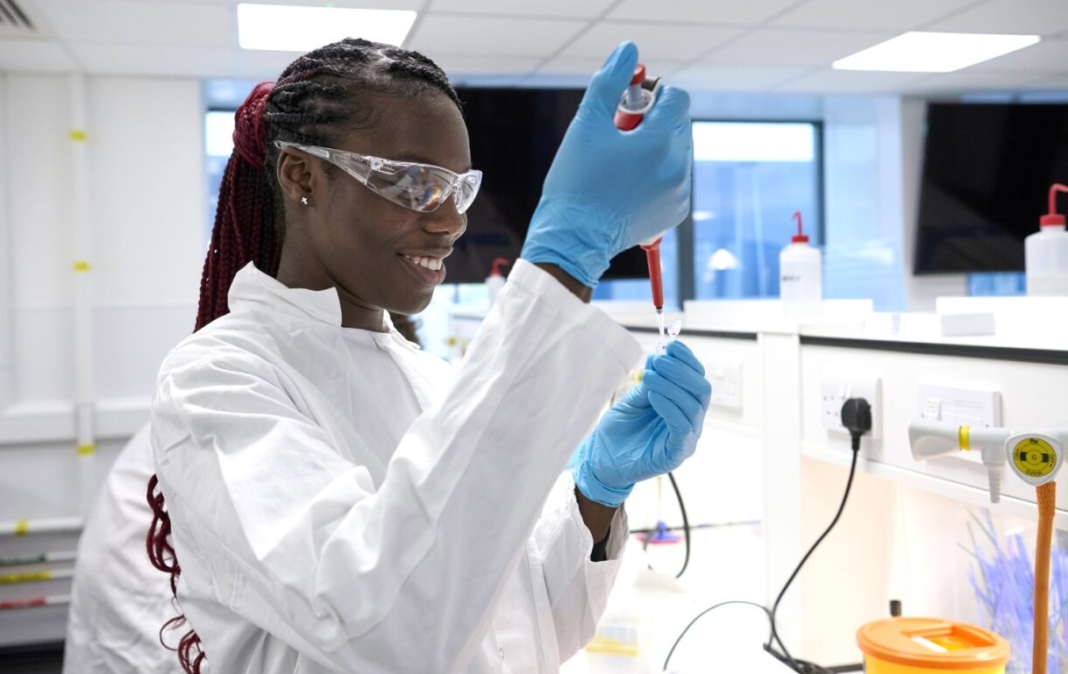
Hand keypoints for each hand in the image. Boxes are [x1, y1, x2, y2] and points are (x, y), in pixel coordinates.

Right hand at [520, 41, 692, 286]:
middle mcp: (677, 168)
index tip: (624, 110)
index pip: (676, 98)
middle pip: (678, 123)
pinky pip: (675, 176)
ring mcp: (680, 192)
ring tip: (621, 164)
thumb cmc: (575, 183)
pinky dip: (658, 172)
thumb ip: (609, 81)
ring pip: (677, 149)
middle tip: (618, 140)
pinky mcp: (676, 210)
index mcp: (659, 144)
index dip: (650, 96)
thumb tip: (628, 51)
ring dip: (655, 146)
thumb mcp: (586, 125)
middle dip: (652, 122)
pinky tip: (628, 183)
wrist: (573, 239)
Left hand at [571, 340, 710, 506]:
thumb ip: (649, 382)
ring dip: (671, 385)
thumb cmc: (619, 431)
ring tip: (648, 376)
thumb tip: (659, 356)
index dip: (687, 359)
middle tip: (659, 360)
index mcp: (684, 406)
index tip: (671, 344)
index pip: (697, 378)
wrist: (603, 461)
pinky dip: (669, 405)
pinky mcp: (677, 453)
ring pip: (693, 405)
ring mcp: (687, 438)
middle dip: (681, 370)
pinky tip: (653, 395)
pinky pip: (682, 425)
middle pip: (701, 389)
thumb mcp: (633, 399)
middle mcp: (691, 421)